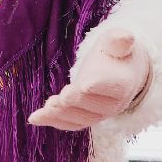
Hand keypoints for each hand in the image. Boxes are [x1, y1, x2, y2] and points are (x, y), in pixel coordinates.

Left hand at [27, 28, 149, 130]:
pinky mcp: (86, 117)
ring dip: (61, 115)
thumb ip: (118, 40)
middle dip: (74, 102)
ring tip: (46, 108)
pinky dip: (53, 122)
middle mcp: (114, 103)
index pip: (111, 86)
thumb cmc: (115, 54)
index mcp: (122, 82)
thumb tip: (125, 37)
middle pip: (92, 106)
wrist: (120, 71)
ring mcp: (100, 113)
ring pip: (80, 119)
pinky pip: (71, 124)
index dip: (95, 86)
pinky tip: (36, 118)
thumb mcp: (116, 42)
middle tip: (59, 98)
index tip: (82, 86)